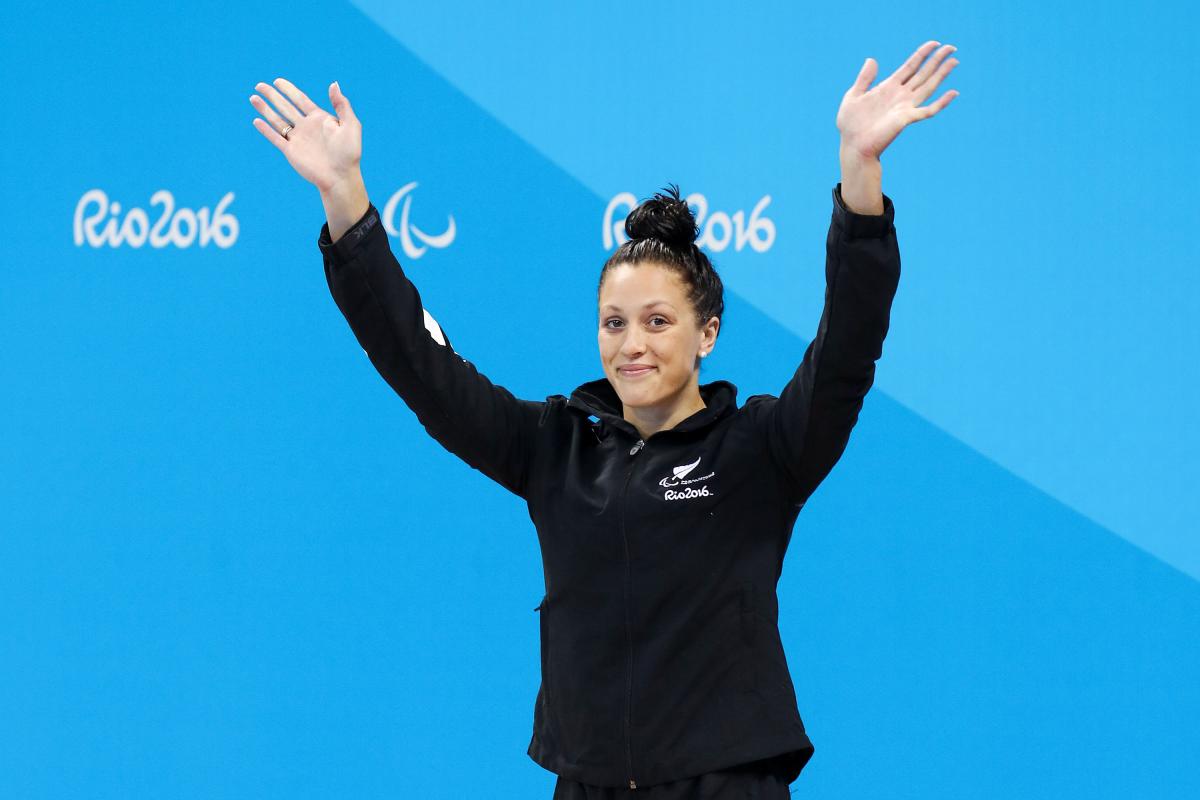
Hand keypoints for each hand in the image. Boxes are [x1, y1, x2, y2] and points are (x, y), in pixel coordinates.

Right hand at [249, 78, 362, 191]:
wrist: (340, 176)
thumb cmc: (349, 152)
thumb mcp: (350, 125)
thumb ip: (341, 105)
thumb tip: (333, 84)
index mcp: (319, 118)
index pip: (300, 100)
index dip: (289, 90)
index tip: (277, 81)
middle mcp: (306, 127)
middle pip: (285, 107)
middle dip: (272, 96)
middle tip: (259, 85)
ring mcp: (297, 139)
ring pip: (277, 120)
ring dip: (265, 109)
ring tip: (253, 98)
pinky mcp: (291, 151)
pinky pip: (275, 138)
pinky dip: (265, 130)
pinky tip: (256, 121)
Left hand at [836, 41, 959, 160]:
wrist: (853, 145)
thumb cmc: (850, 125)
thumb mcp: (853, 96)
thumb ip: (864, 78)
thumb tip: (871, 59)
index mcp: (889, 87)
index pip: (910, 66)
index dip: (922, 54)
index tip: (935, 43)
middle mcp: (901, 95)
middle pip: (923, 73)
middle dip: (937, 60)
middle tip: (952, 47)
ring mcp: (906, 106)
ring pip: (929, 87)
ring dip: (942, 74)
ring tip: (954, 61)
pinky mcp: (907, 119)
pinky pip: (928, 110)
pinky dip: (941, 102)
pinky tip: (953, 92)